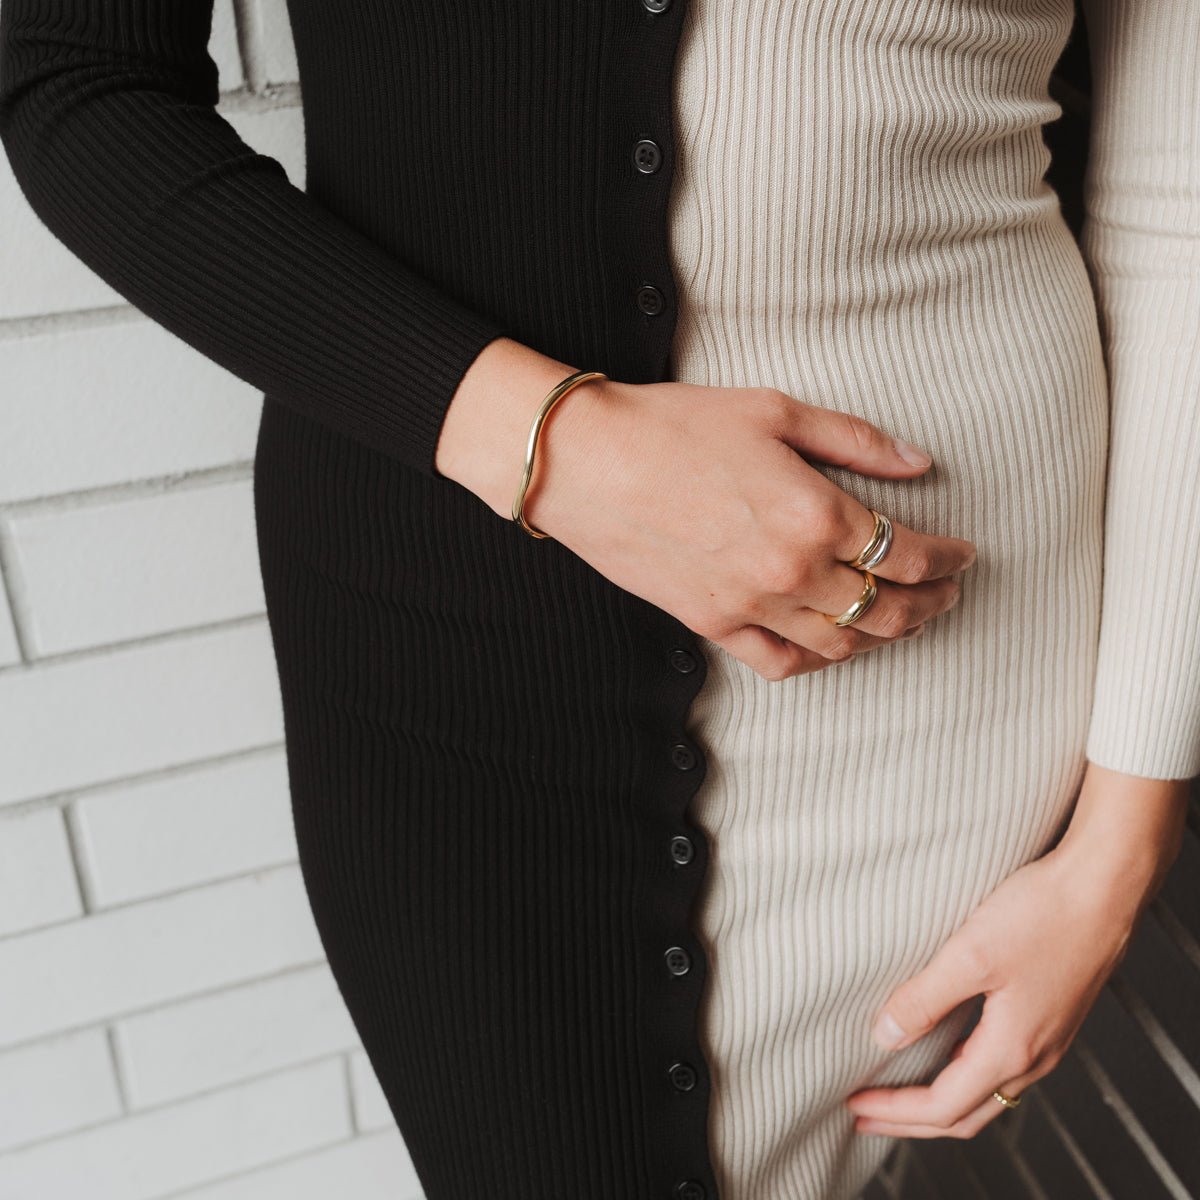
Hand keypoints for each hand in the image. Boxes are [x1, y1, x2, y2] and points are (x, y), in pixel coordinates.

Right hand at [462, 348, 976, 680]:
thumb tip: (920, 463)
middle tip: (949, 591)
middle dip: (931, 602)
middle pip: (887, 607)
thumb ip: (855, 442)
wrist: (589, 463)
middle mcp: (792, 570)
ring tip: (903, 618)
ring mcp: (751, 605)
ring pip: (843, 644)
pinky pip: (783, 662)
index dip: (948, 557)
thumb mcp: (775, 411)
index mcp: (816, 513)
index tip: (963, 553)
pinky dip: (821, 659)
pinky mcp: (714, 624)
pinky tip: (834, 643)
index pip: (908, 552)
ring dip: (886, 635)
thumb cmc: (677, 425)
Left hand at [843, 764, 1188, 1138]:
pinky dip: (963, 1076)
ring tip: (898, 1095)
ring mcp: (1045, 1040)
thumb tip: (884, 1036)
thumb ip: (925, 999)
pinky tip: (943, 1053)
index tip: (854, 1105)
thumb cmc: (1044, 915)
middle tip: (865, 1118)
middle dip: (912, 1122)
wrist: (1103, 887)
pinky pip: (1001, 1068)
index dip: (895, 1111)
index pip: (943, 1105)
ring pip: (986, 1095)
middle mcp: (1034, 1057)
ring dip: (938, 1102)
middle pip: (965, 1114)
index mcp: (1011, 1049)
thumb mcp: (970, 955)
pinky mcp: (1049, 1017)